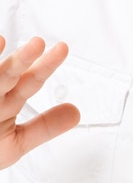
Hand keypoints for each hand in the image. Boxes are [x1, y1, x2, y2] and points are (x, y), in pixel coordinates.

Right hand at [0, 36, 79, 168]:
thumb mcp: (16, 142)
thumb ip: (45, 127)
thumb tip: (75, 113)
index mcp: (8, 101)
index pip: (31, 81)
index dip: (46, 66)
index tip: (62, 49)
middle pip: (7, 75)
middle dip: (22, 60)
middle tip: (38, 44)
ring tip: (0, 40)